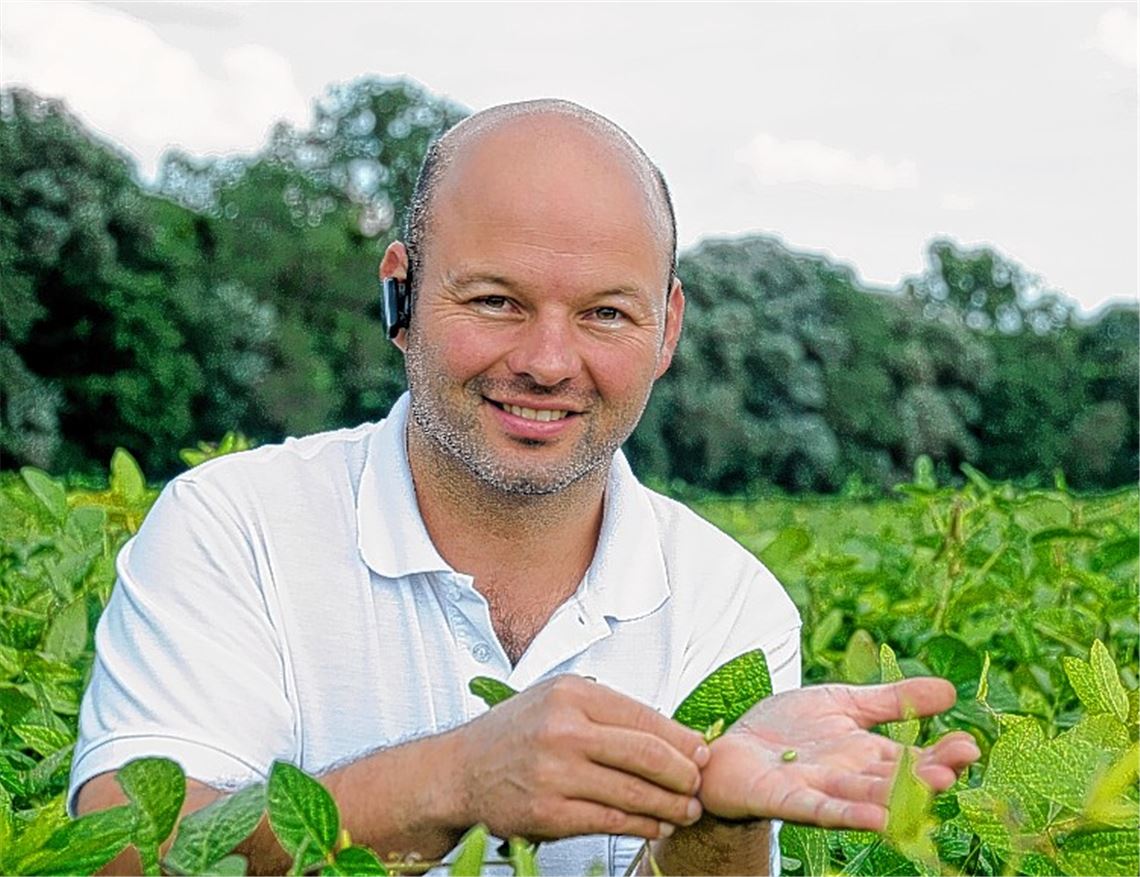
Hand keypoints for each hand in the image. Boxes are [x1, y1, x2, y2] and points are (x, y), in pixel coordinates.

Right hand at [450, 675, 709, 840]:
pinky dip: (642, 825)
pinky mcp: (548, 813)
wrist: (457, 773)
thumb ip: (605, 712)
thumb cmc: (513, 735)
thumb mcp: (554, 701)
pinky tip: (655, 825)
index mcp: (571, 694)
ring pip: (633, 792)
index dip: (682, 739)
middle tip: (700, 784)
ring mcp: (555, 773)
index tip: (702, 753)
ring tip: (688, 810)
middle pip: (646, 754)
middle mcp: (563, 729)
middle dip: (684, 774)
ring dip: (670, 805)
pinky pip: (611, 821)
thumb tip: (669, 733)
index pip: (644, 717)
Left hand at [696, 678, 979, 830]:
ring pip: (866, 795)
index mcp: (867, 753)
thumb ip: (891, 699)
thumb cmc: (787, 728)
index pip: (913, 756)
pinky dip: (849, 813)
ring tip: (933, 786)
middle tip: (958, 764)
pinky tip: (877, 817)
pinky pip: (822, 810)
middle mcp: (850, 777)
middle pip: (895, 778)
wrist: (731, 745)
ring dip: (898, 794)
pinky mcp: (788, 799)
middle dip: (926, 773)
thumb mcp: (843, 702)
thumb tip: (951, 690)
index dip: (941, 754)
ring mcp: (821, 790)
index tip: (971, 746)